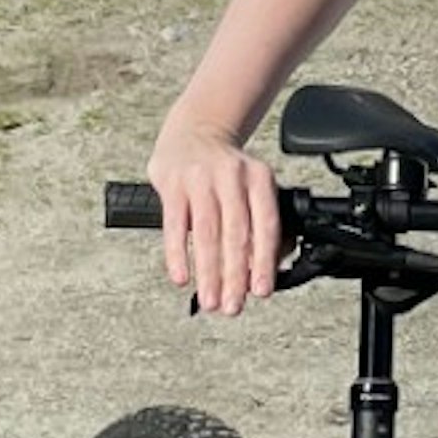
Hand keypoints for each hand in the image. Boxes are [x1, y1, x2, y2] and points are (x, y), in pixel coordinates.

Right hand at [151, 115, 281, 314]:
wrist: (194, 131)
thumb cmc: (226, 171)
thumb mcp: (252, 186)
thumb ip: (259, 225)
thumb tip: (259, 273)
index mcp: (259, 178)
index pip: (266, 225)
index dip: (264, 261)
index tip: (261, 291)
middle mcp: (232, 176)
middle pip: (236, 233)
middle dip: (235, 276)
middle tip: (232, 306)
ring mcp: (200, 178)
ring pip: (207, 232)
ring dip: (208, 272)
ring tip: (210, 300)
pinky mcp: (172, 182)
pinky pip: (174, 225)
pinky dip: (177, 254)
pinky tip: (182, 277)